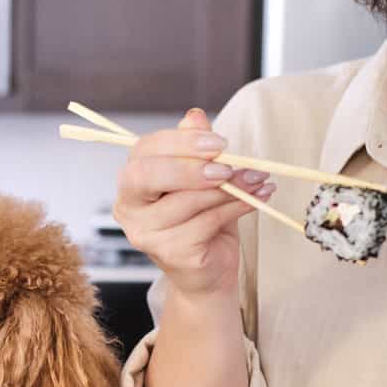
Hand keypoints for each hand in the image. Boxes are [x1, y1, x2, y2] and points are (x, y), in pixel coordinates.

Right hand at [113, 107, 275, 299]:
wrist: (208, 269)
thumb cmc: (201, 220)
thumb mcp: (201, 176)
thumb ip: (194, 147)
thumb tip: (195, 117)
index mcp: (132, 181)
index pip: (145, 150)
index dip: (181, 142)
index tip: (219, 142)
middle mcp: (128, 207)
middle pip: (147, 175)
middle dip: (190, 167)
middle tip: (228, 166)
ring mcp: (145, 233)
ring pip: (186, 200)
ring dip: (228, 188)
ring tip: (257, 180)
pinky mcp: (168, 253)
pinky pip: (206, 222)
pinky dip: (236, 208)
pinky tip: (255, 199)